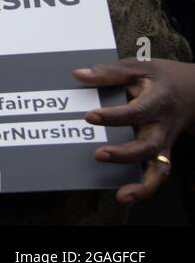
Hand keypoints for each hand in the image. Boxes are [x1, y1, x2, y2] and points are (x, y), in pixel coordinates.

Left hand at [74, 59, 194, 203]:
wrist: (194, 90)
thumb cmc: (161, 77)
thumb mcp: (139, 66)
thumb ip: (110, 72)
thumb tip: (79, 75)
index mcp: (157, 101)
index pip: (136, 112)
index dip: (114, 116)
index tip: (90, 116)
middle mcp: (163, 126)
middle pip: (149, 146)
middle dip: (125, 154)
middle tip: (99, 154)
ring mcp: (164, 142)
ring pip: (161, 168)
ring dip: (144, 185)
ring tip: (122, 196)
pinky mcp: (162, 151)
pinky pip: (159, 173)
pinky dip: (147, 188)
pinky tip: (126, 196)